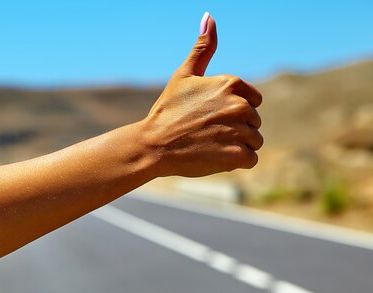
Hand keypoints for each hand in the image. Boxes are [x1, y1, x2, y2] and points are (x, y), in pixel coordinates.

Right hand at [141, 13, 262, 176]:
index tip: (209, 116)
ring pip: (254, 141)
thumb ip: (202, 48)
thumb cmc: (167, 111)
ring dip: (236, 146)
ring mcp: (240, 130)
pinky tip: (214, 157)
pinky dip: (235, 161)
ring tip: (209, 145)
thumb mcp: (183, 75)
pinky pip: (250, 159)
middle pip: (253, 122)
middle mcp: (239, 104)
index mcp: (231, 83)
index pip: (253, 101)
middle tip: (206, 133)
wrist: (153, 145)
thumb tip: (209, 16)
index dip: (233, 111)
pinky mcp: (237, 155)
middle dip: (235, 129)